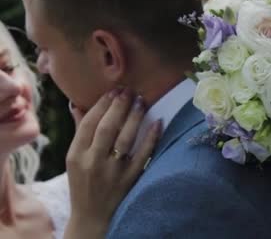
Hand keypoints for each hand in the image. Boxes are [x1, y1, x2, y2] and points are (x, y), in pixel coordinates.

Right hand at [63, 89, 160, 238]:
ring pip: (125, 139)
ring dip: (135, 117)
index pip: (89, 123)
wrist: (92, 217)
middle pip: (107, 128)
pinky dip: (151, 138)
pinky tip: (158, 122)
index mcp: (76, 155)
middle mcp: (93, 162)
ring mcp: (112, 172)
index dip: (102, 104)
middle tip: (129, 91)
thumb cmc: (83, 182)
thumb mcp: (74, 159)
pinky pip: (143, 155)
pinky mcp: (129, 180)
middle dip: (119, 106)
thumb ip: (79, 131)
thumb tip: (77, 103)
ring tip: (142, 101)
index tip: (113, 90)